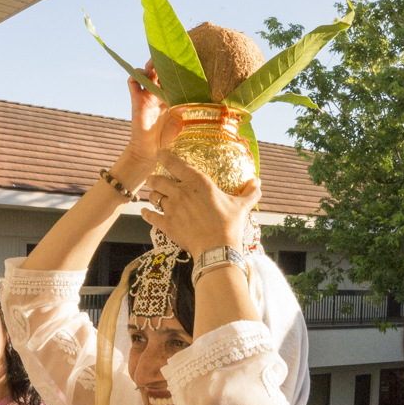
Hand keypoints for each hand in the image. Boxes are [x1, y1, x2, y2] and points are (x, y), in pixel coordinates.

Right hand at [123, 62, 181, 172]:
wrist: (152, 151)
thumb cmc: (170, 139)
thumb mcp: (185, 123)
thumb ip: (192, 111)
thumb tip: (205, 100)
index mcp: (171, 97)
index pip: (173, 78)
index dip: (177, 69)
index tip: (184, 61)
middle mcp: (158, 94)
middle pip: (158, 70)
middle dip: (163, 62)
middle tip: (169, 59)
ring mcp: (147, 96)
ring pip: (146, 72)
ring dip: (150, 65)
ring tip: (156, 65)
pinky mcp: (137, 100)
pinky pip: (132, 81)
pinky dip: (135, 74)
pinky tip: (143, 74)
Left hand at [142, 150, 260, 259]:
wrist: (217, 249)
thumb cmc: (230, 225)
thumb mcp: (241, 206)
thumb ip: (250, 192)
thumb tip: (258, 182)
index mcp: (197, 182)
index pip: (173, 162)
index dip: (163, 156)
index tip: (160, 154)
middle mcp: (180, 192)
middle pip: (157, 179)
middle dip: (154, 179)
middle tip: (156, 180)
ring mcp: (171, 209)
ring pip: (152, 196)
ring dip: (152, 196)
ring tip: (155, 197)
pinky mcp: (166, 225)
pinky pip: (149, 216)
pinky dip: (146, 213)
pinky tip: (145, 212)